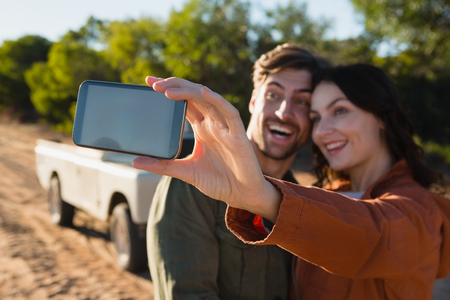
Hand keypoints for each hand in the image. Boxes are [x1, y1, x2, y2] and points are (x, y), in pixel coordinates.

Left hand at [132, 76, 281, 221]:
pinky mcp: (238, 134)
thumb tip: (136, 161)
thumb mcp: (185, 172)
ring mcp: (226, 127)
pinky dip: (217, 100)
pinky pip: (229, 112)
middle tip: (153, 83)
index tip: (149, 83)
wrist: (242, 196)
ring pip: (208, 99)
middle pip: (193, 96)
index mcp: (202, 128)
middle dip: (174, 86)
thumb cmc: (219, 182)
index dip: (169, 91)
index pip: (184, 103)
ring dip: (189, 91)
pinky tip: (203, 92)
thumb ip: (162, 165)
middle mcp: (213, 123)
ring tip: (167, 89)